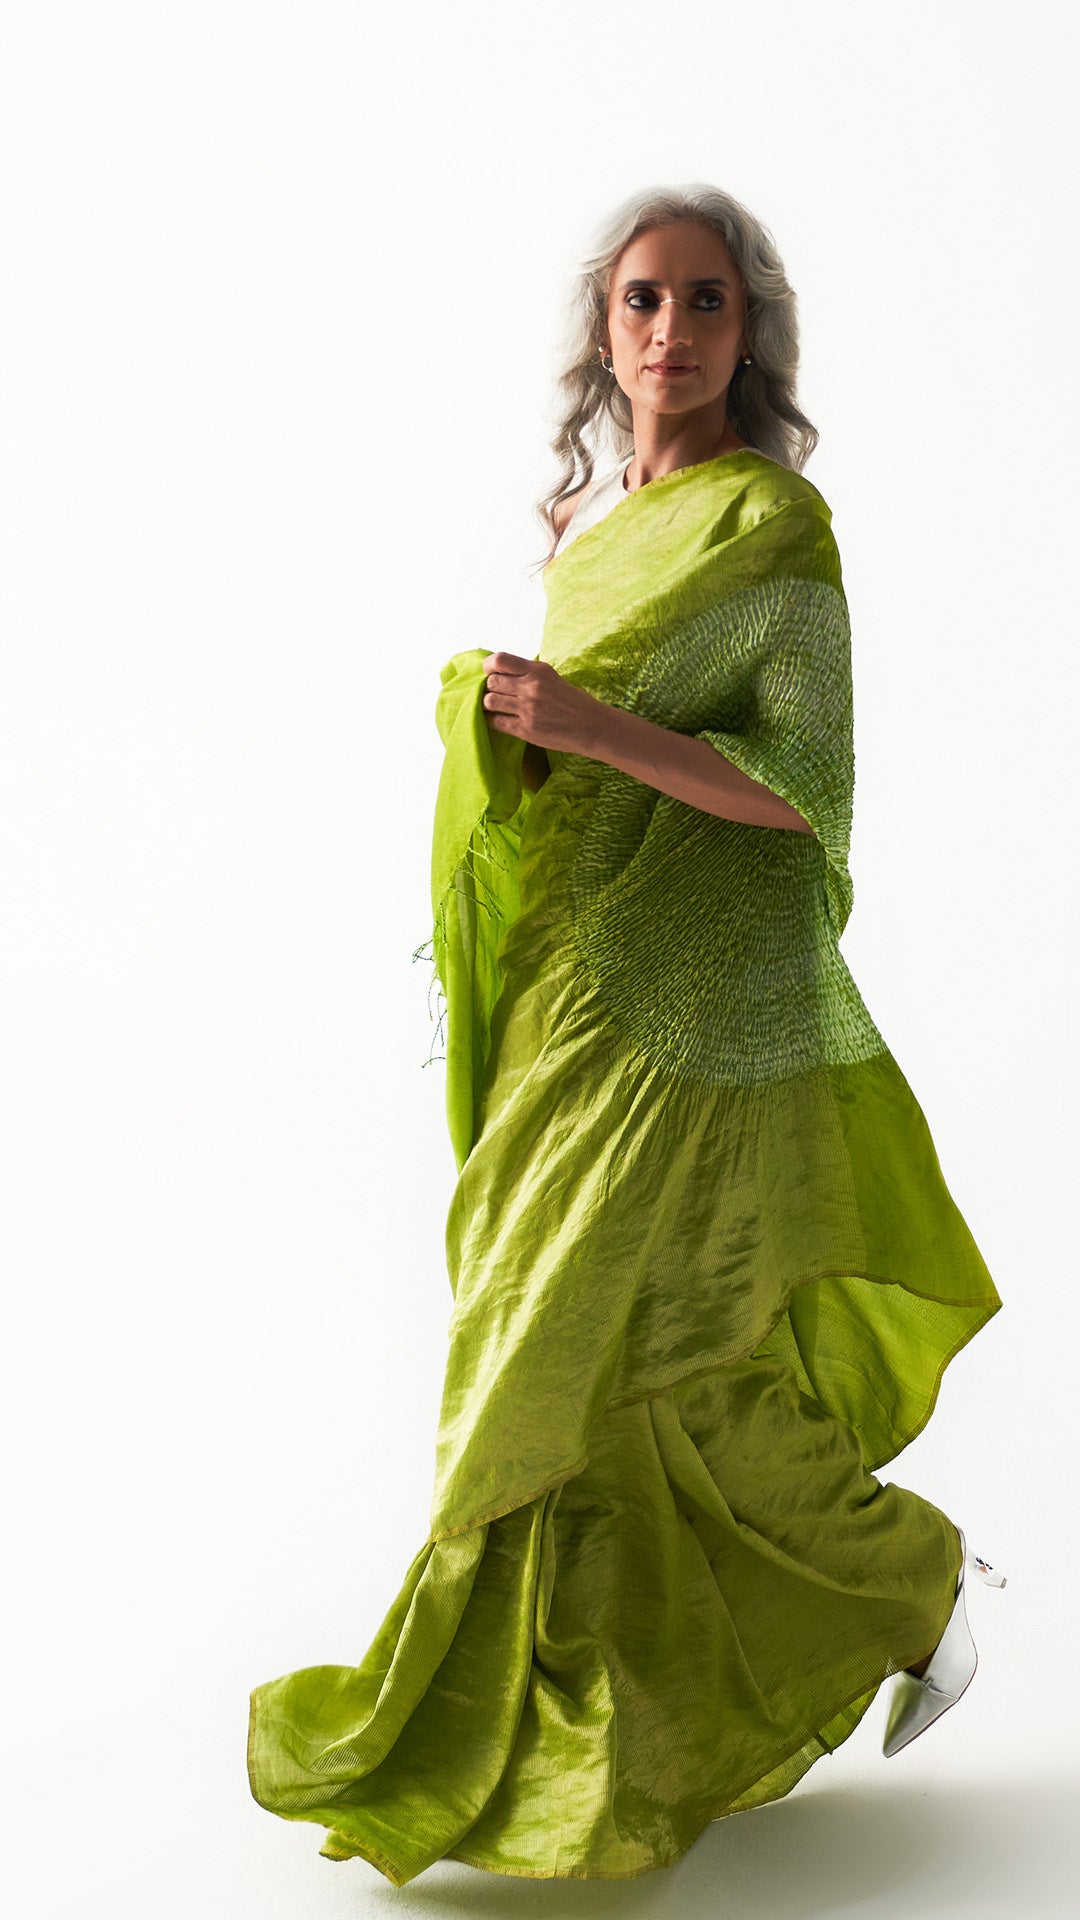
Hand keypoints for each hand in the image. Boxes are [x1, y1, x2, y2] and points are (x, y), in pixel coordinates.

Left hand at [480, 651, 609, 755]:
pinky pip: (496, 722)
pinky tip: (500, 719)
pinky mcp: (526, 729)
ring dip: (490, 704)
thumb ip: (528, 673)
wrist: (592, 727)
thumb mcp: (552, 678)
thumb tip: (501, 671)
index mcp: (538, 671)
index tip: (490, 672)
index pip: (500, 660)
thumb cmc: (573, 702)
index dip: (489, 666)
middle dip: (489, 688)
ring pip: (490, 701)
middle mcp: (532, 687)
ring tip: (497, 707)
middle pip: (492, 682)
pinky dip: (493, 720)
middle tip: (496, 693)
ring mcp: (528, 709)